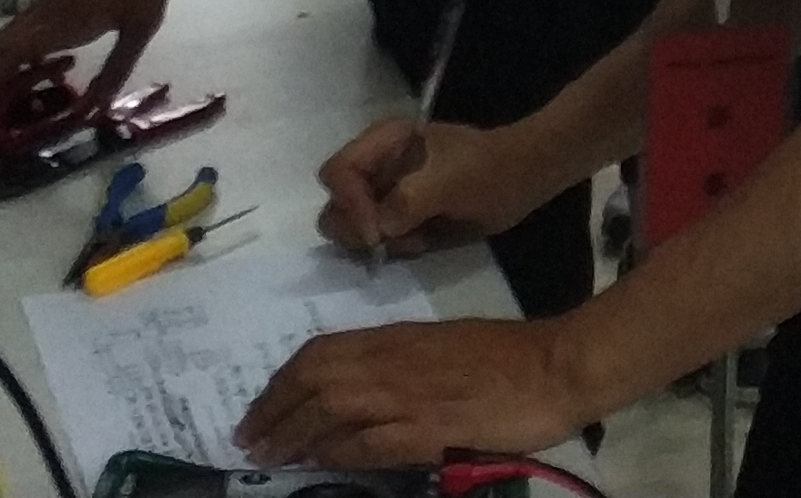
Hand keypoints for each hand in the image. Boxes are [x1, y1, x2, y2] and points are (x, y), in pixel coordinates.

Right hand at [0, 0, 174, 118]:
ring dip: (21, 66)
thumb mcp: (140, 26)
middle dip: (1, 84)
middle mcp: (41, 10)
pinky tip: (65, 58)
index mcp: (57, 23)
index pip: (5, 58)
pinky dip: (34, 48)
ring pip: (15, 37)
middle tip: (22, 110)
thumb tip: (96, 108)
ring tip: (49, 89)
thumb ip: (116, 69)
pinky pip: (31, 24)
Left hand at [237, 316, 589, 468]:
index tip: (260, 406)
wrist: (553, 366)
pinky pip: (366, 442)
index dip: (281, 381)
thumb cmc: (507, 355)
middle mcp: (390, 362)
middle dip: (271, 408)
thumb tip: (362, 389)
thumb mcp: (441, 347)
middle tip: (246, 437)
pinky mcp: (425, 429)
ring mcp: (406, 395)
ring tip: (266, 456)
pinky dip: (335, 451)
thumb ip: (400, 363)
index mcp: (394, 338)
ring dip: (290, 433)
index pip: (319, 354)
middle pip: (311, 379)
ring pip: (328, 409)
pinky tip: (318, 463)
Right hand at [316, 118, 555, 257]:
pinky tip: (423, 242)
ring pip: (352, 229)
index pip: (337, 174)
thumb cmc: (487, 171)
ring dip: (381, 242)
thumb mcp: (448, 182)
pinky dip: (394, 248)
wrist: (523, 178)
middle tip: (397, 241)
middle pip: (336, 206)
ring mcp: (385, 192)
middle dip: (361, 230)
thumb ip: (407, 202)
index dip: (350, 206)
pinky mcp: (399, 216)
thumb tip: (376, 231)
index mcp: (382, 142)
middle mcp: (376, 166)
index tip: (377, 234)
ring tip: (418, 239)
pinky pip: (377, 240)